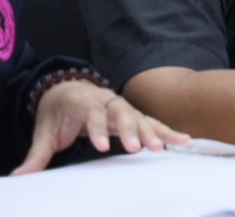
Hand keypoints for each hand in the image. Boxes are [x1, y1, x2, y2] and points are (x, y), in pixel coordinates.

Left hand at [13, 80, 188, 174]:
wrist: (68, 90)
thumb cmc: (58, 112)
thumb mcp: (45, 132)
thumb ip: (37, 155)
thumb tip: (19, 176)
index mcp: (84, 101)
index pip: (93, 114)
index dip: (98, 129)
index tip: (102, 147)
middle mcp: (107, 100)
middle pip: (122, 113)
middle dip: (131, 131)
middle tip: (138, 148)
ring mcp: (123, 107)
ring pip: (140, 117)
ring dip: (152, 132)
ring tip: (161, 148)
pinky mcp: (133, 115)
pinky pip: (151, 122)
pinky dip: (166, 131)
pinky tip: (183, 140)